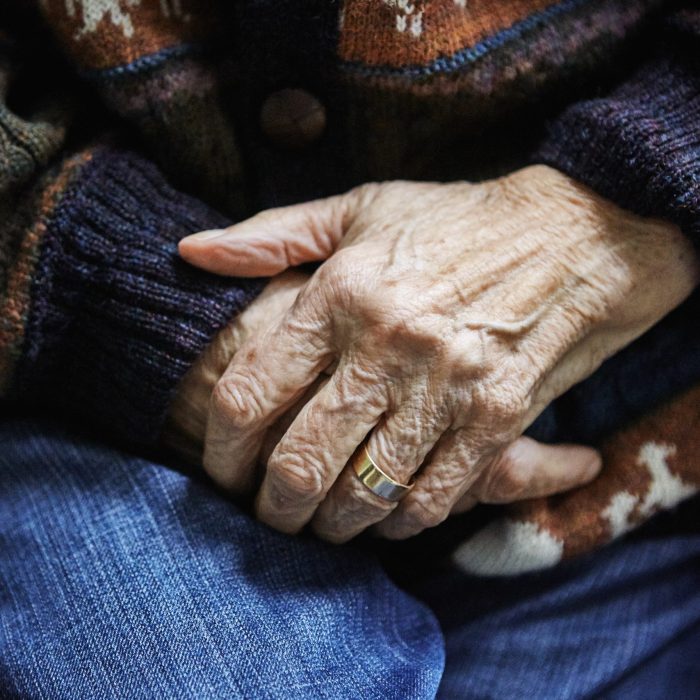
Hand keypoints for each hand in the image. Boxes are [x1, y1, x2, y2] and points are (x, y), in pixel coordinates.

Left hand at [167, 257, 599, 512]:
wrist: (574, 233)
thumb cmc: (456, 221)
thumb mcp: (361, 208)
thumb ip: (272, 236)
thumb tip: (191, 252)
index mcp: (341, 292)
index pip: (251, 394)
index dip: (220, 449)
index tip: (222, 471)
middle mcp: (386, 345)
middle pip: (300, 461)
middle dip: (272, 507)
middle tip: (268, 515)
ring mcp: (445, 386)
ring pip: (363, 492)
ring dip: (333, 524)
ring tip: (322, 524)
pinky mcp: (498, 418)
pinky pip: (433, 498)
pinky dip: (399, 521)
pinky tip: (385, 515)